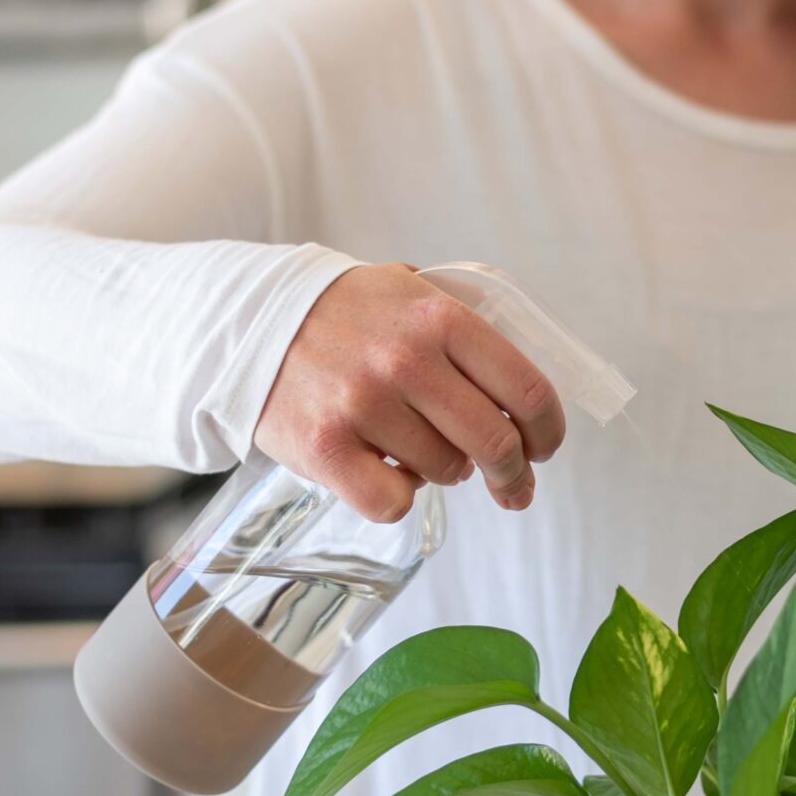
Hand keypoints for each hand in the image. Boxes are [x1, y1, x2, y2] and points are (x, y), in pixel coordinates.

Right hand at [254, 263, 565, 520]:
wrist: (249, 322)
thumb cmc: (343, 315)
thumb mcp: (409, 293)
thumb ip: (465, 331)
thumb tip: (523, 396)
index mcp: (438, 317)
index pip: (526, 390)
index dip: (547, 431)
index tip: (544, 448)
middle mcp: (405, 361)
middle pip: (496, 442)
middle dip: (514, 474)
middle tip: (512, 485)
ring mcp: (364, 405)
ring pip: (446, 472)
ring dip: (445, 471)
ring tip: (417, 449)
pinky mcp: (326, 448)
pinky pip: (393, 503)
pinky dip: (397, 496)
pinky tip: (384, 470)